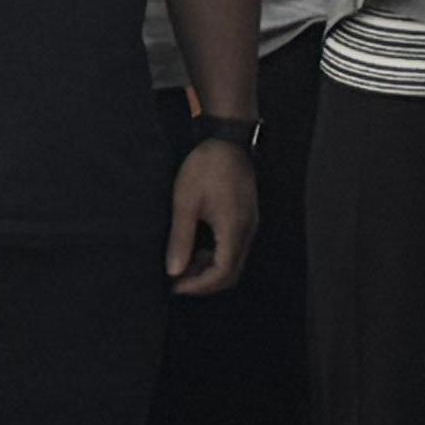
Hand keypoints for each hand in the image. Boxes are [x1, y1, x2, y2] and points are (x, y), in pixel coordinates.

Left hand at [166, 138, 257, 294]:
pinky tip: (197, 248)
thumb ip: (181, 239)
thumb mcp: (185, 203)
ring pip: (235, 262)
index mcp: (234, 228)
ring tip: (183, 264)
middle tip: (177, 281)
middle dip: (204, 283)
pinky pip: (235, 248)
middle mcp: (247, 230)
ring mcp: (250, 223)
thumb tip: (174, 271)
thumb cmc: (205, 168)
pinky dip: (216, 257)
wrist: (228, 139)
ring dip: (210, 271)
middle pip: (232, 272)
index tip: (174, 285)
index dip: (198, 286)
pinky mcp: (247, 217)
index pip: (222, 273)